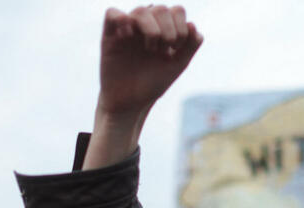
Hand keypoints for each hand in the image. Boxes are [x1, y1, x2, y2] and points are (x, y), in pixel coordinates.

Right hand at [83, 5, 202, 168]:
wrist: (131, 103)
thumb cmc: (152, 84)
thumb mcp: (177, 65)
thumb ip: (190, 46)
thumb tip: (193, 25)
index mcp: (164, 30)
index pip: (176, 11)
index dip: (181, 25)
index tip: (176, 47)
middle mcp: (146, 27)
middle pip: (160, 8)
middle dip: (168, 29)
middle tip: (164, 49)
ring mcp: (128, 29)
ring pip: (141, 10)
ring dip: (151, 28)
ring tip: (150, 49)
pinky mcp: (110, 35)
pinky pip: (112, 13)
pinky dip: (122, 19)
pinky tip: (128, 36)